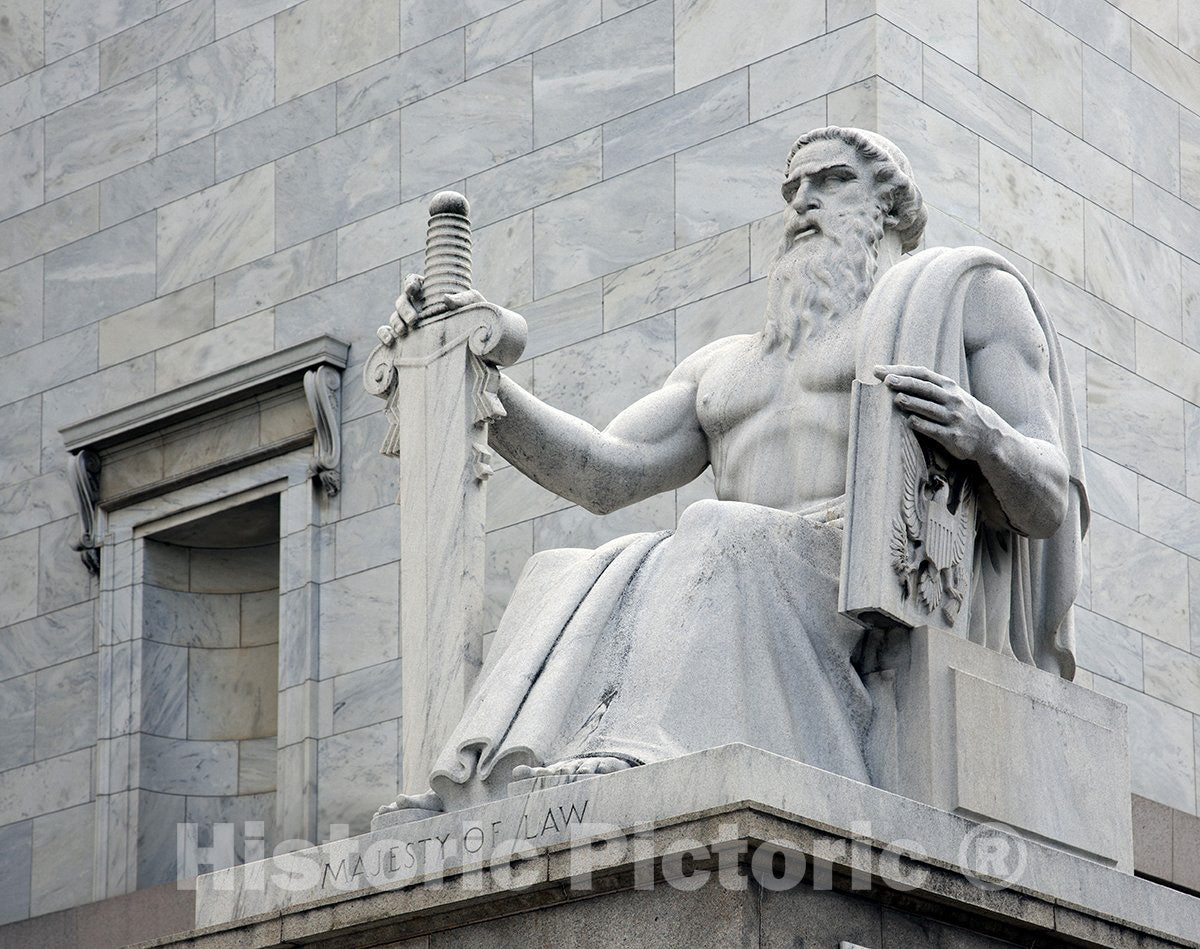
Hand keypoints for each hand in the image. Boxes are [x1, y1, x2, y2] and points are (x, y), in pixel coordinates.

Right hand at [376, 274, 486, 344]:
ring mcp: (408, 319)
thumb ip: (461, 299)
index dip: (410, 283)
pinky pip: (387, 332)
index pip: (413, 281)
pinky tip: (390, 342)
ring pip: (394, 316)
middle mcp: (416, 303)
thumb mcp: (472, 301)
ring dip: (396, 322)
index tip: (413, 290)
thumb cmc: (474, 311)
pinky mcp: (405, 335)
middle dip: (404, 309)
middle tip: (414, 321)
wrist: (475, 333)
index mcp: (428, 290)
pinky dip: (384, 335)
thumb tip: (446, 299)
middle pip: (402, 301)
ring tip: (403, 332)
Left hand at [874, 364, 1003, 461]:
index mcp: (949, 387)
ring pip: (930, 409)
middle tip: (887, 380)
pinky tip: (909, 421)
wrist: (988, 435)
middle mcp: (952, 400)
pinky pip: (935, 430)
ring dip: (913, 403)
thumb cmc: (959, 411)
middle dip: (906, 383)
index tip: (881, 370)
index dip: (902, 371)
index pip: (923, 375)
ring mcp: (953, 418)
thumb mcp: (950, 394)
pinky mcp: (953, 436)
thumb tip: (895, 378)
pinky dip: (922, 425)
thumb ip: (929, 387)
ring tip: (897, 399)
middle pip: (926, 389)